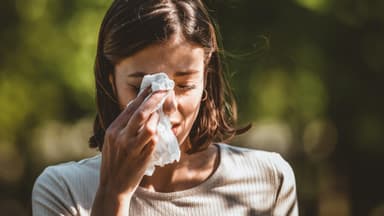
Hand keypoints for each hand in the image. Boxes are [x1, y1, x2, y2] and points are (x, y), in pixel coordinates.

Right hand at [92, 87, 167, 214]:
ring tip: (161, 112)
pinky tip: (160, 129)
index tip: (152, 85)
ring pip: (150, 126)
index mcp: (113, 130)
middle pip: (142, 112)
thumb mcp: (112, 140)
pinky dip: (158, 132)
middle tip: (164, 89)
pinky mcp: (143, 156)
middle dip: (155, 98)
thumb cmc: (113, 161)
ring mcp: (132, 147)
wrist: (113, 186)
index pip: (130, 108)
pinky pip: (154, 139)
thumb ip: (123, 125)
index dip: (143, 95)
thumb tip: (137, 107)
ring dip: (158, 117)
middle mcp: (121, 136)